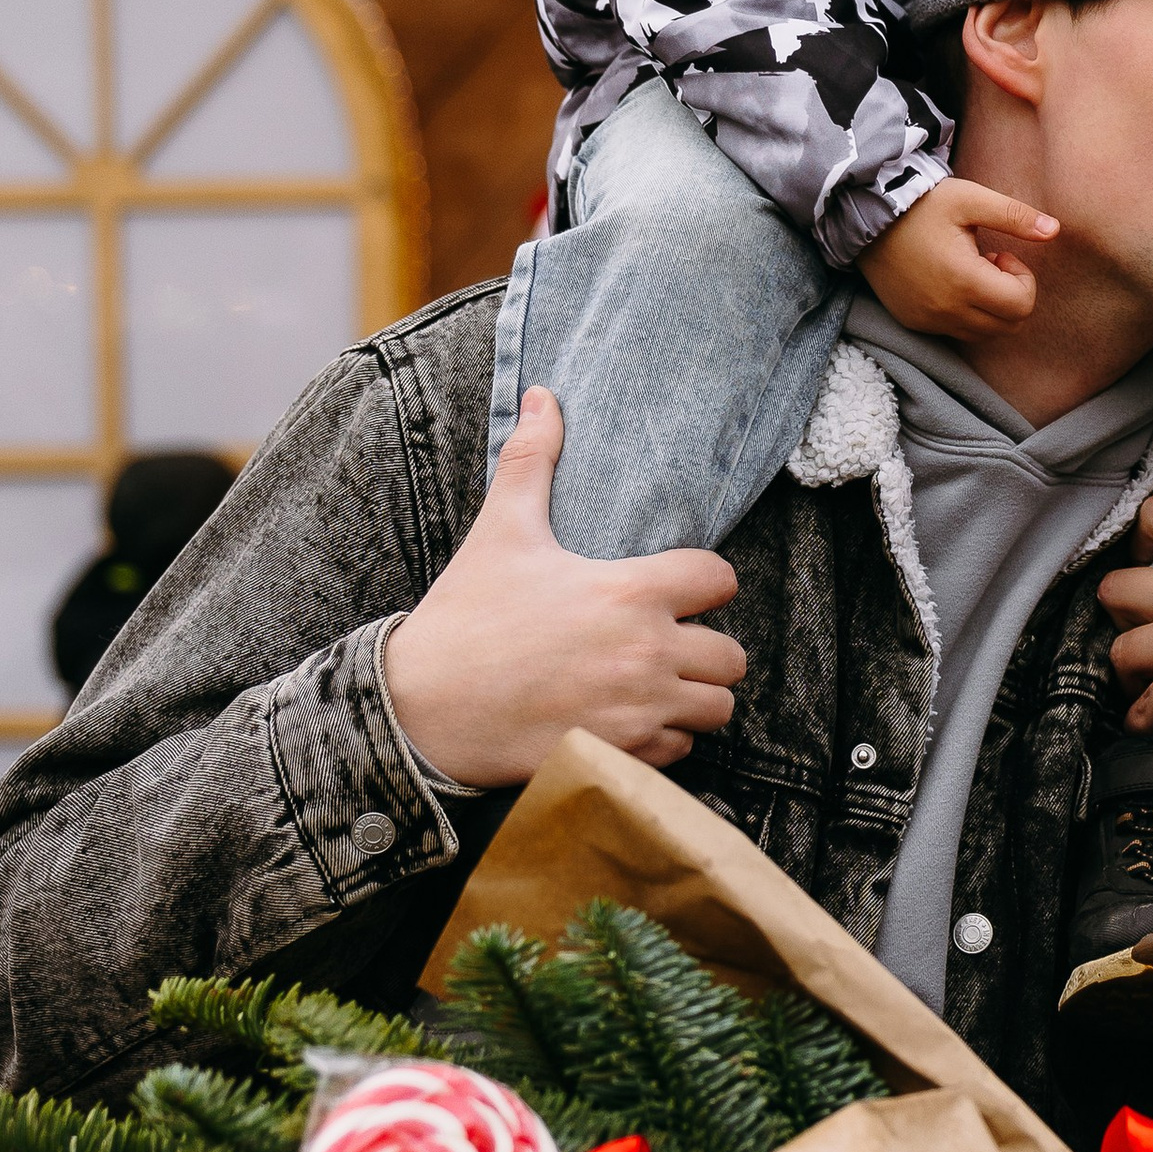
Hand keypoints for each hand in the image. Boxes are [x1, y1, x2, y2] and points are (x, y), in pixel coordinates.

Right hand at [383, 389, 747, 786]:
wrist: (420, 708)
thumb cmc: (465, 615)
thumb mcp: (501, 531)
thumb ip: (532, 461)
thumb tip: (543, 396)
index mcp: (632, 592)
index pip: (720, 579)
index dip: (706, 582)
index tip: (681, 589)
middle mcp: (648, 653)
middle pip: (733, 655)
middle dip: (706, 649)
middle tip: (670, 643)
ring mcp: (639, 711)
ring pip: (716, 708)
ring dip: (694, 697)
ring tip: (657, 684)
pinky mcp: (620, 755)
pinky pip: (680, 753)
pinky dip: (664, 740)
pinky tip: (628, 720)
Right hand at [860, 176, 1059, 338]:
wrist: (866, 216)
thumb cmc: (923, 204)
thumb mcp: (970, 199)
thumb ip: (1015, 216)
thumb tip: (1055, 230)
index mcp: (963, 280)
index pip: (1021, 305)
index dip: (1023, 280)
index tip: (1002, 254)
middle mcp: (946, 309)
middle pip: (1008, 326)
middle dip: (1011, 296)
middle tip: (990, 264)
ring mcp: (928, 321)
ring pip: (984, 334)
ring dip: (990, 308)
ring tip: (970, 272)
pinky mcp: (914, 322)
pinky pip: (956, 332)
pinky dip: (966, 315)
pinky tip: (950, 282)